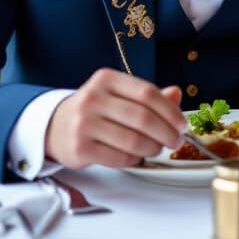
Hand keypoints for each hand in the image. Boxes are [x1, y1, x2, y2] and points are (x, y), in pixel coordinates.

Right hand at [45, 68, 186, 168]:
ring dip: (153, 148)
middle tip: (177, 141)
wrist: (55, 125)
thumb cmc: (95, 109)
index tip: (182, 124)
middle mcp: (93, 99)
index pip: (147, 93)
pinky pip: (118, 158)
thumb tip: (176, 94)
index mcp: (107, 79)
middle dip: (166, 133)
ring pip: (132, 140)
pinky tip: (138, 156)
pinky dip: (135, 159)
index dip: (170, 111)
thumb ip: (148, 95)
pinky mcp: (79, 148)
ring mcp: (83, 124)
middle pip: (143, 118)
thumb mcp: (119, 94)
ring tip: (158, 148)